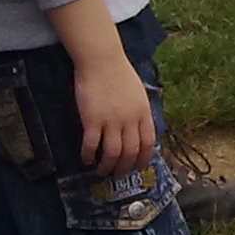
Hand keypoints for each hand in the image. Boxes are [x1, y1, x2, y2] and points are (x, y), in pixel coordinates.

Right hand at [74, 55, 156, 177]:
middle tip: (117, 175)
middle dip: (124, 168)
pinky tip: (86, 159)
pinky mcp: (92, 120)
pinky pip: (91, 145)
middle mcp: (130, 119)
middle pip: (130, 152)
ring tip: (101, 171)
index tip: (137, 168)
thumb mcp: (138, 93)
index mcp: (143, 112)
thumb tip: (139, 131)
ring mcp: (111, 120)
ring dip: (107, 167)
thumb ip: (139, 112)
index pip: (148, 143)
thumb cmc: (119, 74)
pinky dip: (88, 156)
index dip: (143, 159)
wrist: (102, 60)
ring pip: (112, 154)